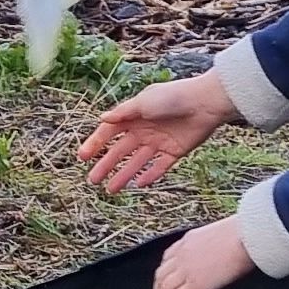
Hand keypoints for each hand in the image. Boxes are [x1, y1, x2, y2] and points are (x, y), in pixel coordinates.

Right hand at [77, 72, 237, 193]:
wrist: (205, 103)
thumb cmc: (173, 97)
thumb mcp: (143, 102)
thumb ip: (123, 113)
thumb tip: (102, 119)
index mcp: (134, 115)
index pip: (110, 132)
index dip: (96, 143)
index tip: (82, 157)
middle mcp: (144, 129)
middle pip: (120, 151)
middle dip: (105, 165)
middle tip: (92, 180)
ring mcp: (159, 141)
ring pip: (137, 162)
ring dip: (123, 175)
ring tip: (110, 190)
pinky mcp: (174, 151)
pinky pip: (159, 167)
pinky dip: (149, 175)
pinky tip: (138, 184)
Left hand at [149, 219, 255, 288]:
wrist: (246, 236)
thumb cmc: (243, 233)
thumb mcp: (219, 234)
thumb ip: (212, 245)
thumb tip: (219, 253)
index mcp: (188, 240)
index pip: (168, 257)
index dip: (163, 272)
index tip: (162, 281)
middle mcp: (182, 254)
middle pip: (161, 275)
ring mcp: (186, 270)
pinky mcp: (194, 285)